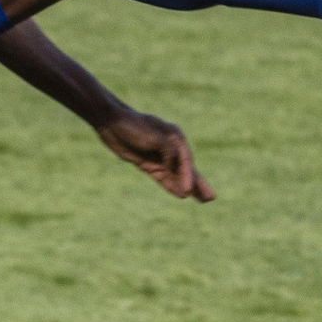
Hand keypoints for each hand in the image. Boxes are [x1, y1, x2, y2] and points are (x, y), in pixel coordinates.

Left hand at [96, 110, 214, 202]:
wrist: (110, 122)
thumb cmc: (132, 125)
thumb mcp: (152, 136)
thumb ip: (166, 150)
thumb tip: (172, 165)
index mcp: (174, 135)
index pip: (185, 159)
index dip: (188, 177)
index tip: (189, 191)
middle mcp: (170, 146)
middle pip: (187, 168)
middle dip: (198, 183)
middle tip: (211, 198)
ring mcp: (159, 156)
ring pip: (177, 175)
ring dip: (188, 187)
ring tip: (202, 200)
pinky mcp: (148, 163)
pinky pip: (164, 177)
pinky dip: (172, 186)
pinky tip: (181, 195)